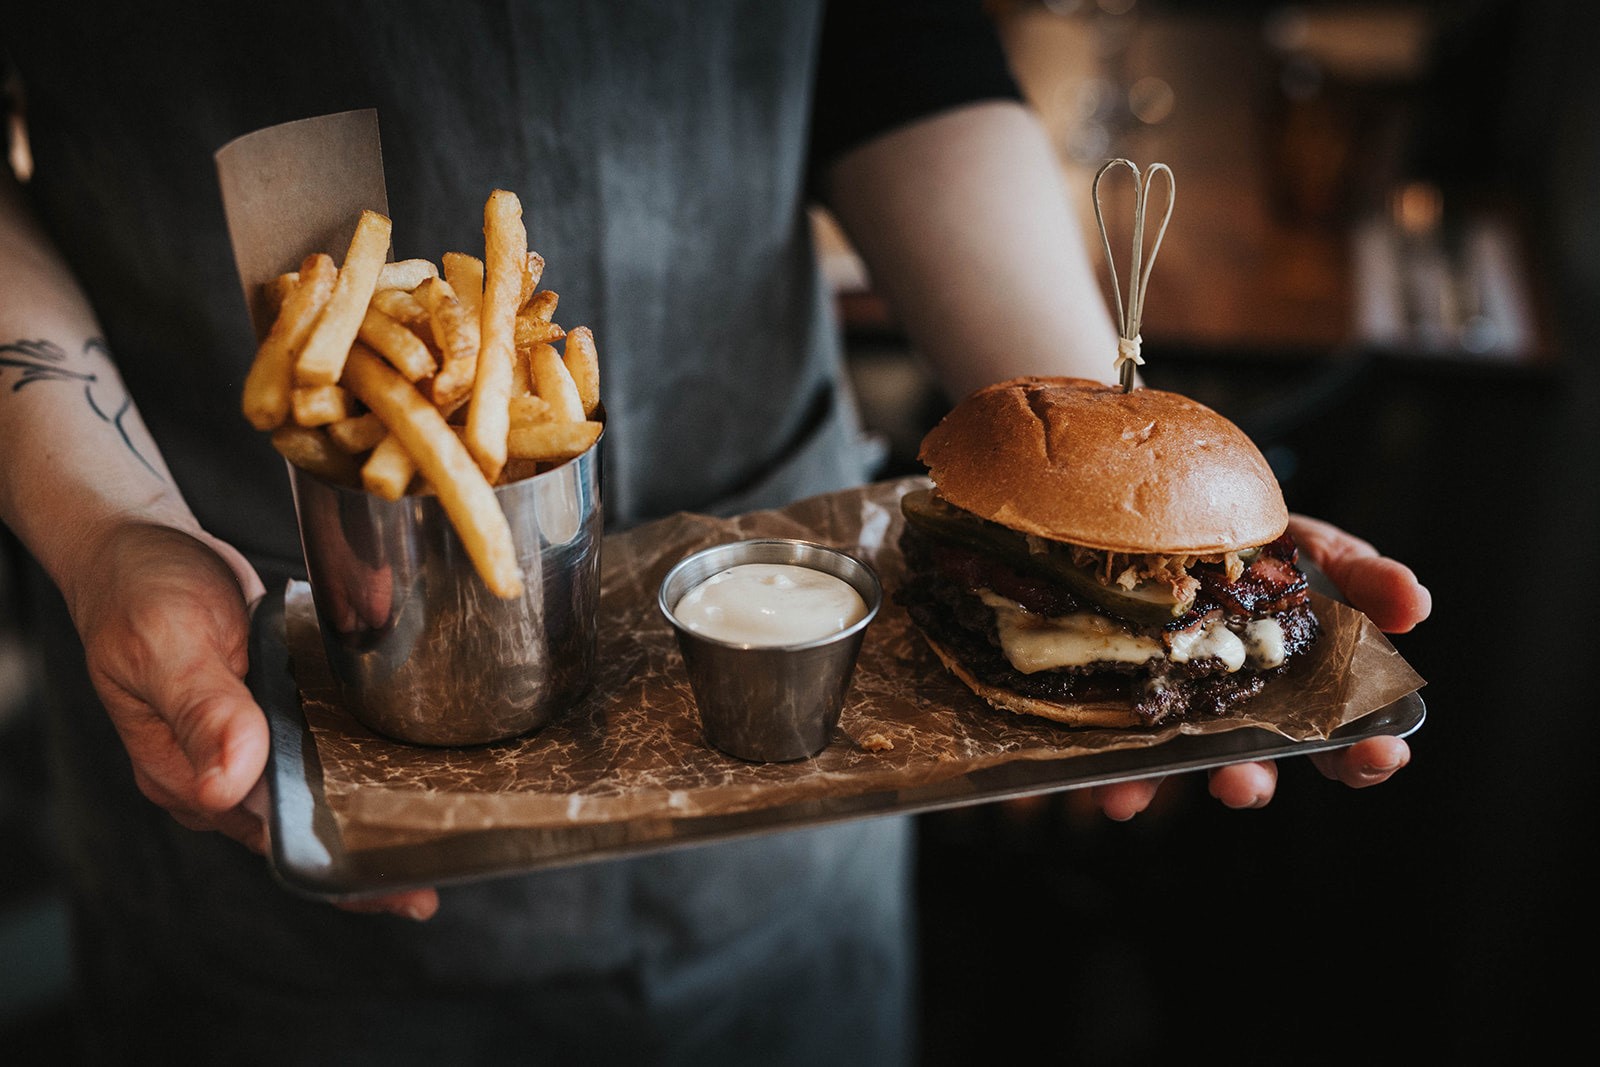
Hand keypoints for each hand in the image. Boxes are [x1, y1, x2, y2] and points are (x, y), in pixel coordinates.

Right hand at [65, 521, 438, 919]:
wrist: (140, 546)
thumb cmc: (141, 591)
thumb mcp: (170, 643)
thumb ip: (204, 711)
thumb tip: (229, 784)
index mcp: (185, 774)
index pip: (272, 840)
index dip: (336, 868)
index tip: (398, 889)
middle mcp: (217, 773)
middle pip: (302, 831)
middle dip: (368, 856)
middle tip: (438, 873)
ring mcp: (246, 745)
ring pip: (317, 793)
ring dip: (373, 810)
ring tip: (444, 827)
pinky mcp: (271, 712)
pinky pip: (320, 750)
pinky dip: (363, 760)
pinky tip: (412, 764)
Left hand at [1087, 513, 1432, 819]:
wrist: (1187, 516)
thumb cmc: (1270, 552)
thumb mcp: (1325, 554)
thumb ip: (1369, 580)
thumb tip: (1416, 602)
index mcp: (1306, 697)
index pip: (1347, 744)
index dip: (1366, 756)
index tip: (1381, 753)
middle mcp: (1245, 719)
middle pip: (1257, 768)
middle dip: (1249, 783)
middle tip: (1241, 784)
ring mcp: (1186, 715)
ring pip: (1175, 765)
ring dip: (1156, 783)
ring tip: (1133, 795)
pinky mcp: (1128, 703)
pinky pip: (1112, 745)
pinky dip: (1099, 768)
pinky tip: (1090, 778)